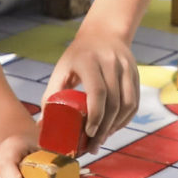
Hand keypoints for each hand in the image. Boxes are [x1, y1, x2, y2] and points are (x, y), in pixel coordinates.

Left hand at [47, 24, 143, 148]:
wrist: (103, 33)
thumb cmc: (77, 56)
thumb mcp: (61, 70)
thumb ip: (51, 95)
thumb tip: (41, 126)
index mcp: (89, 61)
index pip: (98, 92)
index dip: (95, 116)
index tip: (88, 133)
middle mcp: (111, 62)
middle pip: (113, 102)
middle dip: (105, 128)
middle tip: (94, 144)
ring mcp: (126, 67)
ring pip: (128, 104)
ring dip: (116, 126)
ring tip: (103, 138)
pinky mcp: (135, 73)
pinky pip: (134, 102)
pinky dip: (125, 119)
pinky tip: (114, 128)